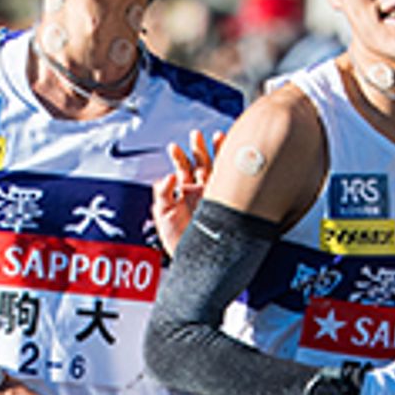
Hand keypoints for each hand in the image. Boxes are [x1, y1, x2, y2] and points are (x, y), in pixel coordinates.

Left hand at [152, 128, 222, 254]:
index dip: (179, 156)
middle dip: (199, 148)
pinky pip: (232, 182)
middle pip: (202, 163)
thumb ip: (162, 194)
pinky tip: (232, 156)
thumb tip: (168, 176)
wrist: (196, 260)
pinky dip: (232, 168)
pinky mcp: (228, 203)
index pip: (184, 169)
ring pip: (219, 169)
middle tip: (196, 134)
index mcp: (186, 193)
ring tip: (217, 136)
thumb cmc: (178, 242)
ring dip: (218, 152)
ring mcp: (216, 196)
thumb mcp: (163, 216)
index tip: (174, 147)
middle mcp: (202, 192)